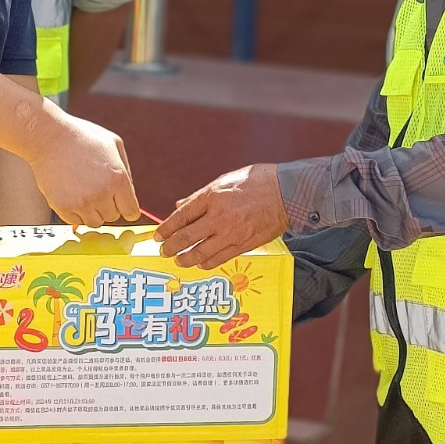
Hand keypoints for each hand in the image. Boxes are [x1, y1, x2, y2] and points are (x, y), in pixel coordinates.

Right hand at [30, 112, 139, 226]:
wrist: (48, 137)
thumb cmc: (81, 137)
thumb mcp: (113, 144)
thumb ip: (126, 171)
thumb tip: (129, 195)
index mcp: (118, 178)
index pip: (131, 212)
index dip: (126, 207)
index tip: (119, 203)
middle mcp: (102, 193)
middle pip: (113, 217)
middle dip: (107, 205)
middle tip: (95, 187)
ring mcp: (82, 202)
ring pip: (95, 222)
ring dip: (91, 211)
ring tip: (83, 191)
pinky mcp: (63, 207)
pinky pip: (76, 221)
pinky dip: (75, 212)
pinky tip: (71, 193)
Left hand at [155, 164, 287, 267]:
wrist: (287, 192)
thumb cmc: (257, 182)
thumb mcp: (224, 180)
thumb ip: (200, 196)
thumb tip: (180, 205)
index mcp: (212, 196)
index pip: (181, 216)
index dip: (166, 229)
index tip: (158, 236)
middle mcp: (219, 216)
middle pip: (186, 237)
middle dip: (171, 247)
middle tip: (163, 252)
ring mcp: (232, 232)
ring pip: (200, 252)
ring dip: (185, 259)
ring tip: (179, 260)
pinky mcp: (244, 244)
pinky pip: (219, 258)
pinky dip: (206, 262)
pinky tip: (199, 263)